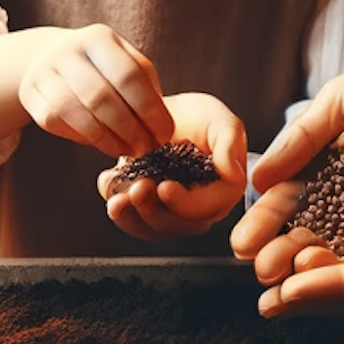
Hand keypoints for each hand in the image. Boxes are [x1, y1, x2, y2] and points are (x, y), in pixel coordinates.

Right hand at [16, 24, 174, 156]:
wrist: (52, 57)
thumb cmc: (103, 67)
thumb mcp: (128, 65)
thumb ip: (147, 91)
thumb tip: (162, 129)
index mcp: (99, 37)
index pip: (129, 74)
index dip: (149, 108)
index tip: (165, 133)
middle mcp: (68, 50)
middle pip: (101, 96)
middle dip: (129, 128)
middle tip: (147, 148)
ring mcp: (44, 71)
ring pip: (77, 113)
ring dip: (107, 139)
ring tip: (128, 150)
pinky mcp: (31, 95)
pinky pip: (58, 123)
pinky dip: (84, 138)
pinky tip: (104, 143)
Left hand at [97, 92, 247, 240]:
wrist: (162, 114)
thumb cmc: (197, 117)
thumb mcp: (218, 119)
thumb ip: (230, 142)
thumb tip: (235, 173)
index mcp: (222, 191)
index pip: (206, 209)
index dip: (185, 204)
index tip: (164, 187)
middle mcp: (198, 209)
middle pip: (176, 226)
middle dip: (153, 211)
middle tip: (137, 188)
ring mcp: (169, 213)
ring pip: (151, 229)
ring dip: (131, 216)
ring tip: (117, 196)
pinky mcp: (146, 210)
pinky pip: (131, 221)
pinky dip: (117, 207)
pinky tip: (108, 182)